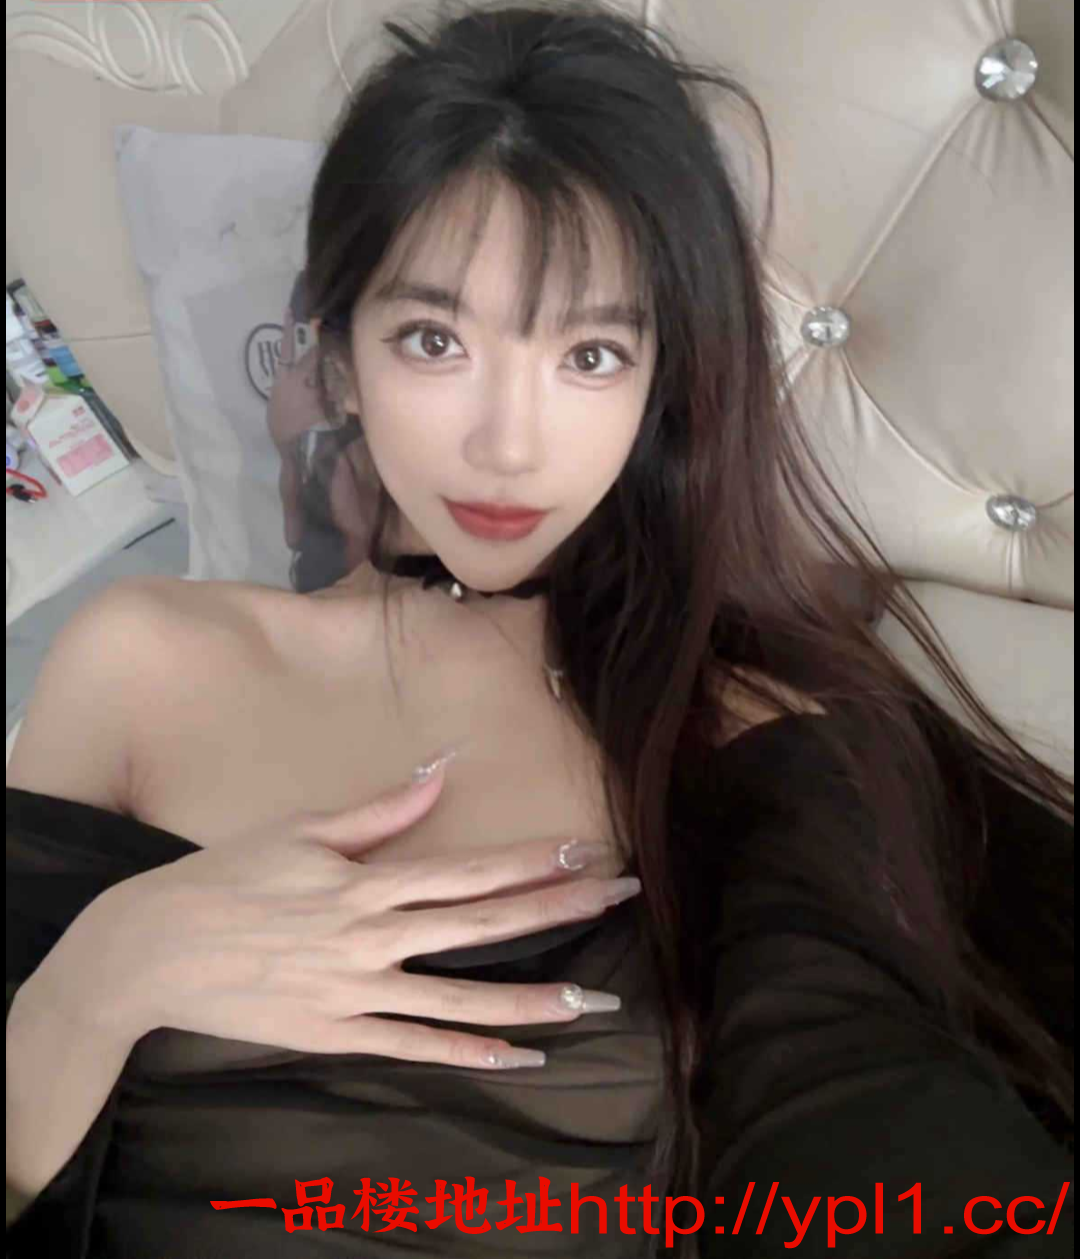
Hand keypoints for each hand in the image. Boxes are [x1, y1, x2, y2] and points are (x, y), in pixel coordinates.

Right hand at [33, 764, 639, 1069]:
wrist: (151, 951)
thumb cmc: (226, 878)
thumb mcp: (301, 830)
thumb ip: (380, 809)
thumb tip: (441, 768)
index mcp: (364, 881)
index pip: (465, 870)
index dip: (529, 861)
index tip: (584, 849)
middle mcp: (370, 937)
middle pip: (481, 925)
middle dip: (556, 909)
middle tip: (619, 897)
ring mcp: (356, 992)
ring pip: (461, 999)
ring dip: (533, 998)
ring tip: (596, 1000)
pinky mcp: (338, 1035)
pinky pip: (416, 1048)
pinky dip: (471, 1052)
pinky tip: (522, 1054)